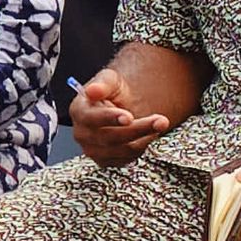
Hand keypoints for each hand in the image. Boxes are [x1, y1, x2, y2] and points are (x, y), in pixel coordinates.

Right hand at [69, 51, 197, 166]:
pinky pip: (128, 158)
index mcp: (79, 111)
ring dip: (145, 136)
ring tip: (159, 122)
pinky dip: (142, 145)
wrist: (118, 106)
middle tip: (161, 120)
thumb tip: (92, 91)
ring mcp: (93, 150)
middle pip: (110, 137)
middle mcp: (82, 134)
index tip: (129, 117)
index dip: (110, 118)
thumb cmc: (111, 92)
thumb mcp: (109, 80)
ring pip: (123, 149)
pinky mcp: (105, 161)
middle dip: (139, 128)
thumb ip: (102, 84)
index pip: (91, 118)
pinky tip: (147, 133)